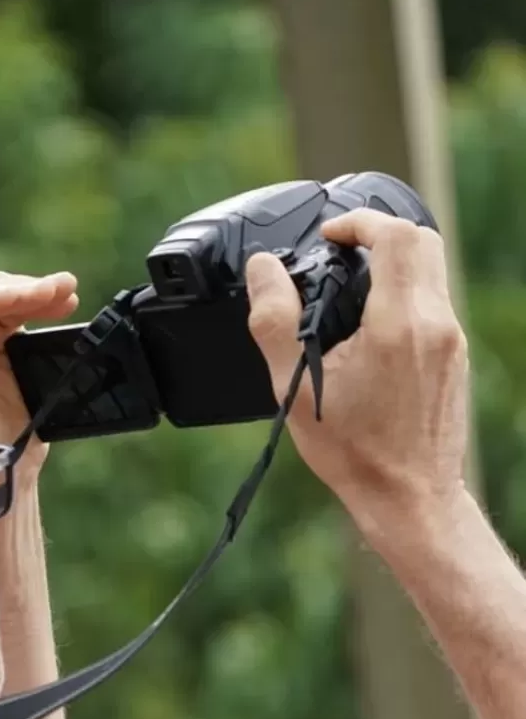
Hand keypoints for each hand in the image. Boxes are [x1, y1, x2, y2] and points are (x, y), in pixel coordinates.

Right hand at [245, 211, 469, 527]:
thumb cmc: (354, 451)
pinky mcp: (456, 355)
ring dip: (393, 262)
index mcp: (398, 324)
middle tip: (340, 250)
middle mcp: (435, 323)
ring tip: (349, 288)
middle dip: (380, 233)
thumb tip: (263, 270)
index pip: (396, 235)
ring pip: (431, 270)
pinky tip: (369, 326)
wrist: (408, 496)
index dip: (360, 222)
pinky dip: (404, 293)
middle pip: (423, 240)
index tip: (329, 236)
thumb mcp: (294, 387)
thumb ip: (274, 320)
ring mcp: (452, 339)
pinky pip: (434, 301)